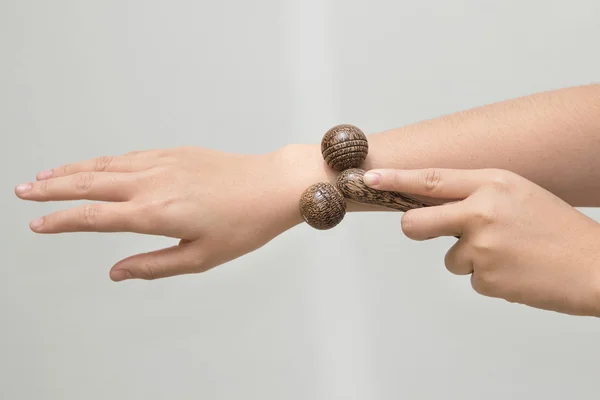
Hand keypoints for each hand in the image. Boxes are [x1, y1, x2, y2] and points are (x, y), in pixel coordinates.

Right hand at [14, 146, 322, 280]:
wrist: (273, 186)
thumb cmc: (245, 224)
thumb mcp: (201, 258)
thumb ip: (153, 265)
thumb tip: (116, 272)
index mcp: (157, 213)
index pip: (95, 217)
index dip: (62, 221)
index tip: (37, 224)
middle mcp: (154, 183)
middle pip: (91, 183)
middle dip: (53, 189)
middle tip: (23, 191)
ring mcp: (164, 163)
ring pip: (106, 165)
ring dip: (73, 170)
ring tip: (46, 176)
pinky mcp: (176, 153)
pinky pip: (129, 156)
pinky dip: (104, 161)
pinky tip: (94, 165)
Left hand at [363, 168, 599, 316]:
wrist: (595, 267)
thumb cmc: (557, 228)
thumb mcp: (517, 193)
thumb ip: (475, 194)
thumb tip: (434, 202)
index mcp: (492, 183)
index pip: (431, 179)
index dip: (395, 179)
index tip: (367, 178)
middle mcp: (481, 212)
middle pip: (416, 223)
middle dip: (415, 228)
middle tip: (428, 229)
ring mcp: (481, 248)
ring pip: (449, 257)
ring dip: (470, 259)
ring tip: (508, 254)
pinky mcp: (485, 280)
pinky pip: (471, 278)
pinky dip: (488, 278)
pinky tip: (516, 271)